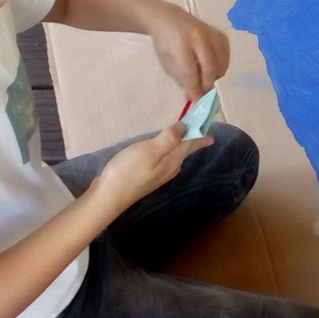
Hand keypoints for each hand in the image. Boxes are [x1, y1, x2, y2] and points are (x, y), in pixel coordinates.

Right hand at [87, 124, 211, 215]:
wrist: (109, 196)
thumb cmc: (128, 171)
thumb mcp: (149, 151)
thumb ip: (169, 138)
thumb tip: (185, 127)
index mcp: (173, 160)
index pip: (192, 142)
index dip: (200, 130)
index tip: (209, 121)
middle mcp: (171, 168)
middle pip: (186, 150)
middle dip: (196, 139)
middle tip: (206, 133)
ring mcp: (160, 173)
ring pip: (177, 155)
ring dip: (184, 144)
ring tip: (189, 137)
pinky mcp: (149, 175)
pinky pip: (166, 158)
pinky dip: (171, 149)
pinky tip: (167, 149)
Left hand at [152, 7, 229, 99]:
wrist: (170, 19)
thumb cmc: (167, 44)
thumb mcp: (168, 63)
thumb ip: (182, 80)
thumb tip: (195, 97)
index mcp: (180, 44)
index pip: (190, 72)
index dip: (194, 88)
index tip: (195, 99)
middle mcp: (199, 37)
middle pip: (210, 68)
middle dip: (206, 85)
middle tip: (201, 92)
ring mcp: (212, 35)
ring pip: (221, 65)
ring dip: (214, 76)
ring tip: (203, 75)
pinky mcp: (222, 35)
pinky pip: (226, 58)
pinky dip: (220, 67)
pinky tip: (210, 65)